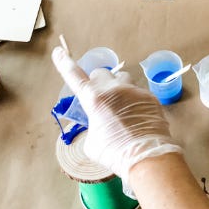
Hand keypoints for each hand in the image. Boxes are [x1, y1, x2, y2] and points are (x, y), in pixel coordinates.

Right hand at [52, 46, 181, 186]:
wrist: (145, 156)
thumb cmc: (113, 152)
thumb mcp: (92, 141)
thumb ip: (93, 124)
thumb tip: (99, 123)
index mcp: (93, 98)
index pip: (74, 75)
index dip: (64, 63)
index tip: (58, 52)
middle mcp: (113, 89)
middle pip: (101, 72)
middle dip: (98, 82)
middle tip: (101, 98)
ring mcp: (133, 91)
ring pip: (122, 78)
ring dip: (118, 87)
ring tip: (121, 106)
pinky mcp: (149, 97)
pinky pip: (138, 92)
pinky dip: (134, 101)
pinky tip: (137, 116)